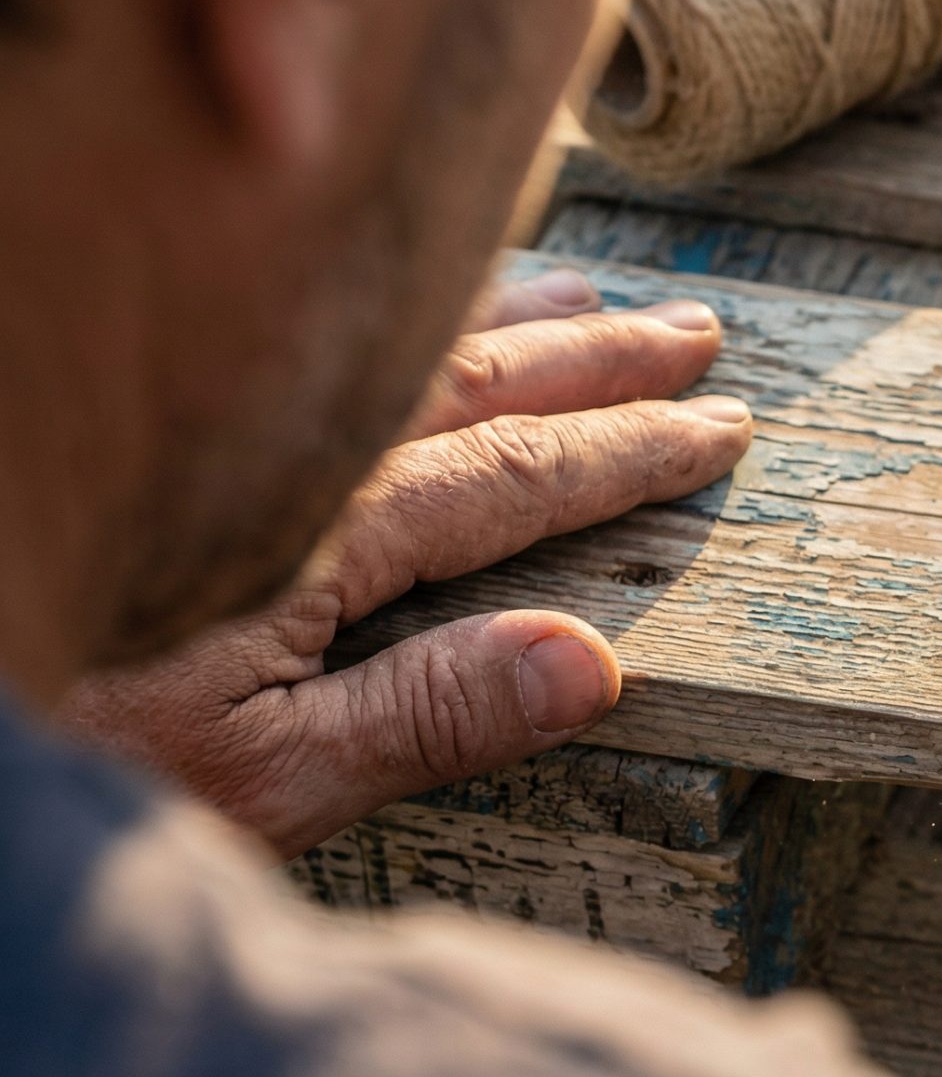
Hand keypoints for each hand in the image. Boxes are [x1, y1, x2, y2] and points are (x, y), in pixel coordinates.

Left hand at [59, 269, 754, 858]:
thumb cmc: (88, 758)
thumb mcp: (267, 781)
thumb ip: (430, 717)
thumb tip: (597, 662)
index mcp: (324, 539)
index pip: (517, 481)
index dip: (628, 454)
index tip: (719, 431)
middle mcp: (286, 458)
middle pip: (478, 384)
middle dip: (600, 361)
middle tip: (702, 335)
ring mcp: (227, 434)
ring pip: (397, 348)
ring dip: (513, 319)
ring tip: (601, 294)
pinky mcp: (171, 431)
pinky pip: (304, 338)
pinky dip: (396, 324)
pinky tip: (429, 320)